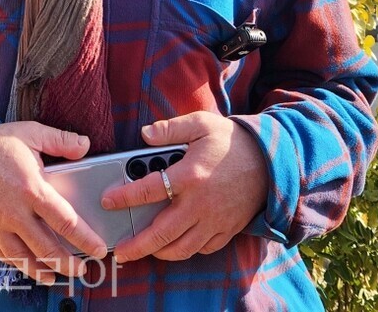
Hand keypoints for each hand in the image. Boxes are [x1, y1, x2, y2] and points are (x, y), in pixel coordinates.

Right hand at [0, 121, 106, 283]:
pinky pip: (1, 253)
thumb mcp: (29, 133)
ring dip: (41, 270)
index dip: (86, 239)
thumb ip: (60, 140)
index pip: (66, 221)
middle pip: (46, 248)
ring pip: (22, 257)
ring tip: (56, 276)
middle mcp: (15, 212)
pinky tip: (27, 266)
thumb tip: (85, 144)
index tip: (99, 249)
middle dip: (67, 263)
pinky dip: (16, 264)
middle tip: (81, 270)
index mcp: (31, 189)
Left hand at [102, 112, 267, 262]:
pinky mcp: (227, 230)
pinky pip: (203, 249)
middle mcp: (199, 204)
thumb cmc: (232, 141)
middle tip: (119, 251)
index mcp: (189, 176)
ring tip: (144, 251)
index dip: (124, 197)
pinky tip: (175, 245)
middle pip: (161, 234)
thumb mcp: (201, 124)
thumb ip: (170, 129)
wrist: (271, 160)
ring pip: (181, 248)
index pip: (148, 191)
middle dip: (136, 246)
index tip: (107, 201)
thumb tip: (144, 134)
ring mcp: (214, 220)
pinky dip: (186, 251)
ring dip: (159, 253)